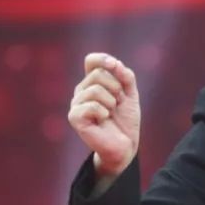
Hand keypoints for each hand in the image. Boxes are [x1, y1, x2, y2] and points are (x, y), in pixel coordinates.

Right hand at [67, 53, 139, 177]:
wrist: (125, 144)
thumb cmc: (125, 120)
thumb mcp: (130, 93)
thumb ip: (125, 76)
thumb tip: (115, 63)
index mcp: (92, 82)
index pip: (91, 61)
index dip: (103, 59)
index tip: (115, 66)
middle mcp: (81, 91)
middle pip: (98, 74)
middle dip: (115, 87)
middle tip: (117, 103)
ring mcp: (76, 104)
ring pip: (95, 89)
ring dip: (111, 102)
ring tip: (111, 112)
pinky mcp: (74, 117)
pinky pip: (92, 105)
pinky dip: (104, 113)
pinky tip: (103, 120)